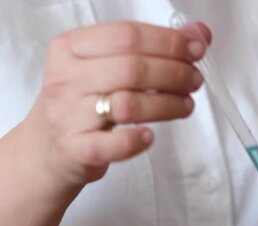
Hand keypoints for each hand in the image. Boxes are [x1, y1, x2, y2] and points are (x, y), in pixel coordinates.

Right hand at [20, 21, 210, 191]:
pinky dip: (136, 140)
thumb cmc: (84, 100)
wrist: (48, 146)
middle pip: (132, 68)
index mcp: (72, 47)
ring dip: (167, 105)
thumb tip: (198, 34)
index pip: (127, 36)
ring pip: (127, 105)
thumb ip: (152, 47)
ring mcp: (68, 115)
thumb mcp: (108, 65)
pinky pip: (111, 145)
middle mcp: (66, 78)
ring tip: (185, 105)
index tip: (196, 50)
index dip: (169, 41)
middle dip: (174, 73)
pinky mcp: (76, 149)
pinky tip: (151, 135)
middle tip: (194, 80)